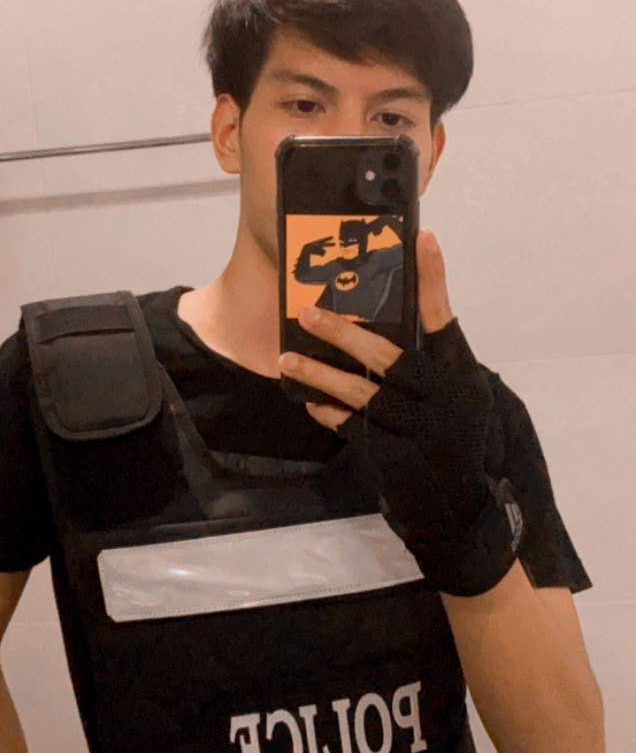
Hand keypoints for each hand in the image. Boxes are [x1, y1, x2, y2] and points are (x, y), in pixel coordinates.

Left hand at [278, 231, 523, 597]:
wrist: (463, 514)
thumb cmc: (459, 447)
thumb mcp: (461, 401)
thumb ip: (432, 367)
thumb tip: (383, 332)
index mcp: (462, 377)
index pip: (446, 320)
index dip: (434, 280)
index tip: (422, 238)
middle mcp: (445, 399)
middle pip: (389, 355)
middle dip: (346, 332)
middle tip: (309, 312)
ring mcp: (421, 430)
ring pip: (362, 392)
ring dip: (321, 373)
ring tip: (288, 358)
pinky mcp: (396, 458)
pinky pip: (354, 427)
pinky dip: (329, 412)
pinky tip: (307, 399)